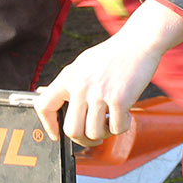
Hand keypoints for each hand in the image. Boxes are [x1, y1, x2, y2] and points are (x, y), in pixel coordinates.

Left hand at [34, 2, 182, 145]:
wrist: (138, 42)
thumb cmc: (113, 54)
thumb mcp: (83, 64)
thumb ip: (69, 83)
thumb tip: (50, 98)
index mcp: (68, 77)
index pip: (43, 106)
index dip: (48, 125)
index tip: (56, 134)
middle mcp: (80, 86)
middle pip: (71, 130)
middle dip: (82, 139)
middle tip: (92, 136)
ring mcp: (99, 93)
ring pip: (94, 133)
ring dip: (104, 134)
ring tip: (110, 122)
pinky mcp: (119, 99)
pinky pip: (116, 128)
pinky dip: (122, 127)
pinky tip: (125, 116)